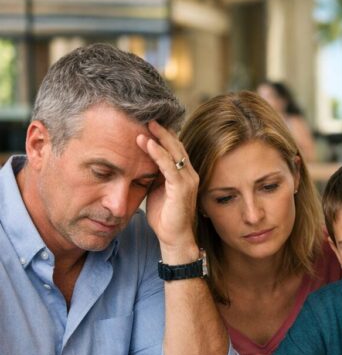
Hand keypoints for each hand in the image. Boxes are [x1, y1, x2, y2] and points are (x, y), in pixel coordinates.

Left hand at [136, 121, 199, 262]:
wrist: (174, 239)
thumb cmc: (165, 217)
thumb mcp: (156, 190)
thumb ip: (153, 175)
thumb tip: (139, 161)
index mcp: (183, 174)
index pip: (174, 148)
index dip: (163, 135)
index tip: (147, 121)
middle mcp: (189, 174)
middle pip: (176, 145)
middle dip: (162, 130)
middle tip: (147, 115)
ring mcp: (187, 180)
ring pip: (174, 152)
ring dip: (159, 137)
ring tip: (146, 124)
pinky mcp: (182, 188)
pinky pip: (169, 166)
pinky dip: (158, 153)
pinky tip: (147, 143)